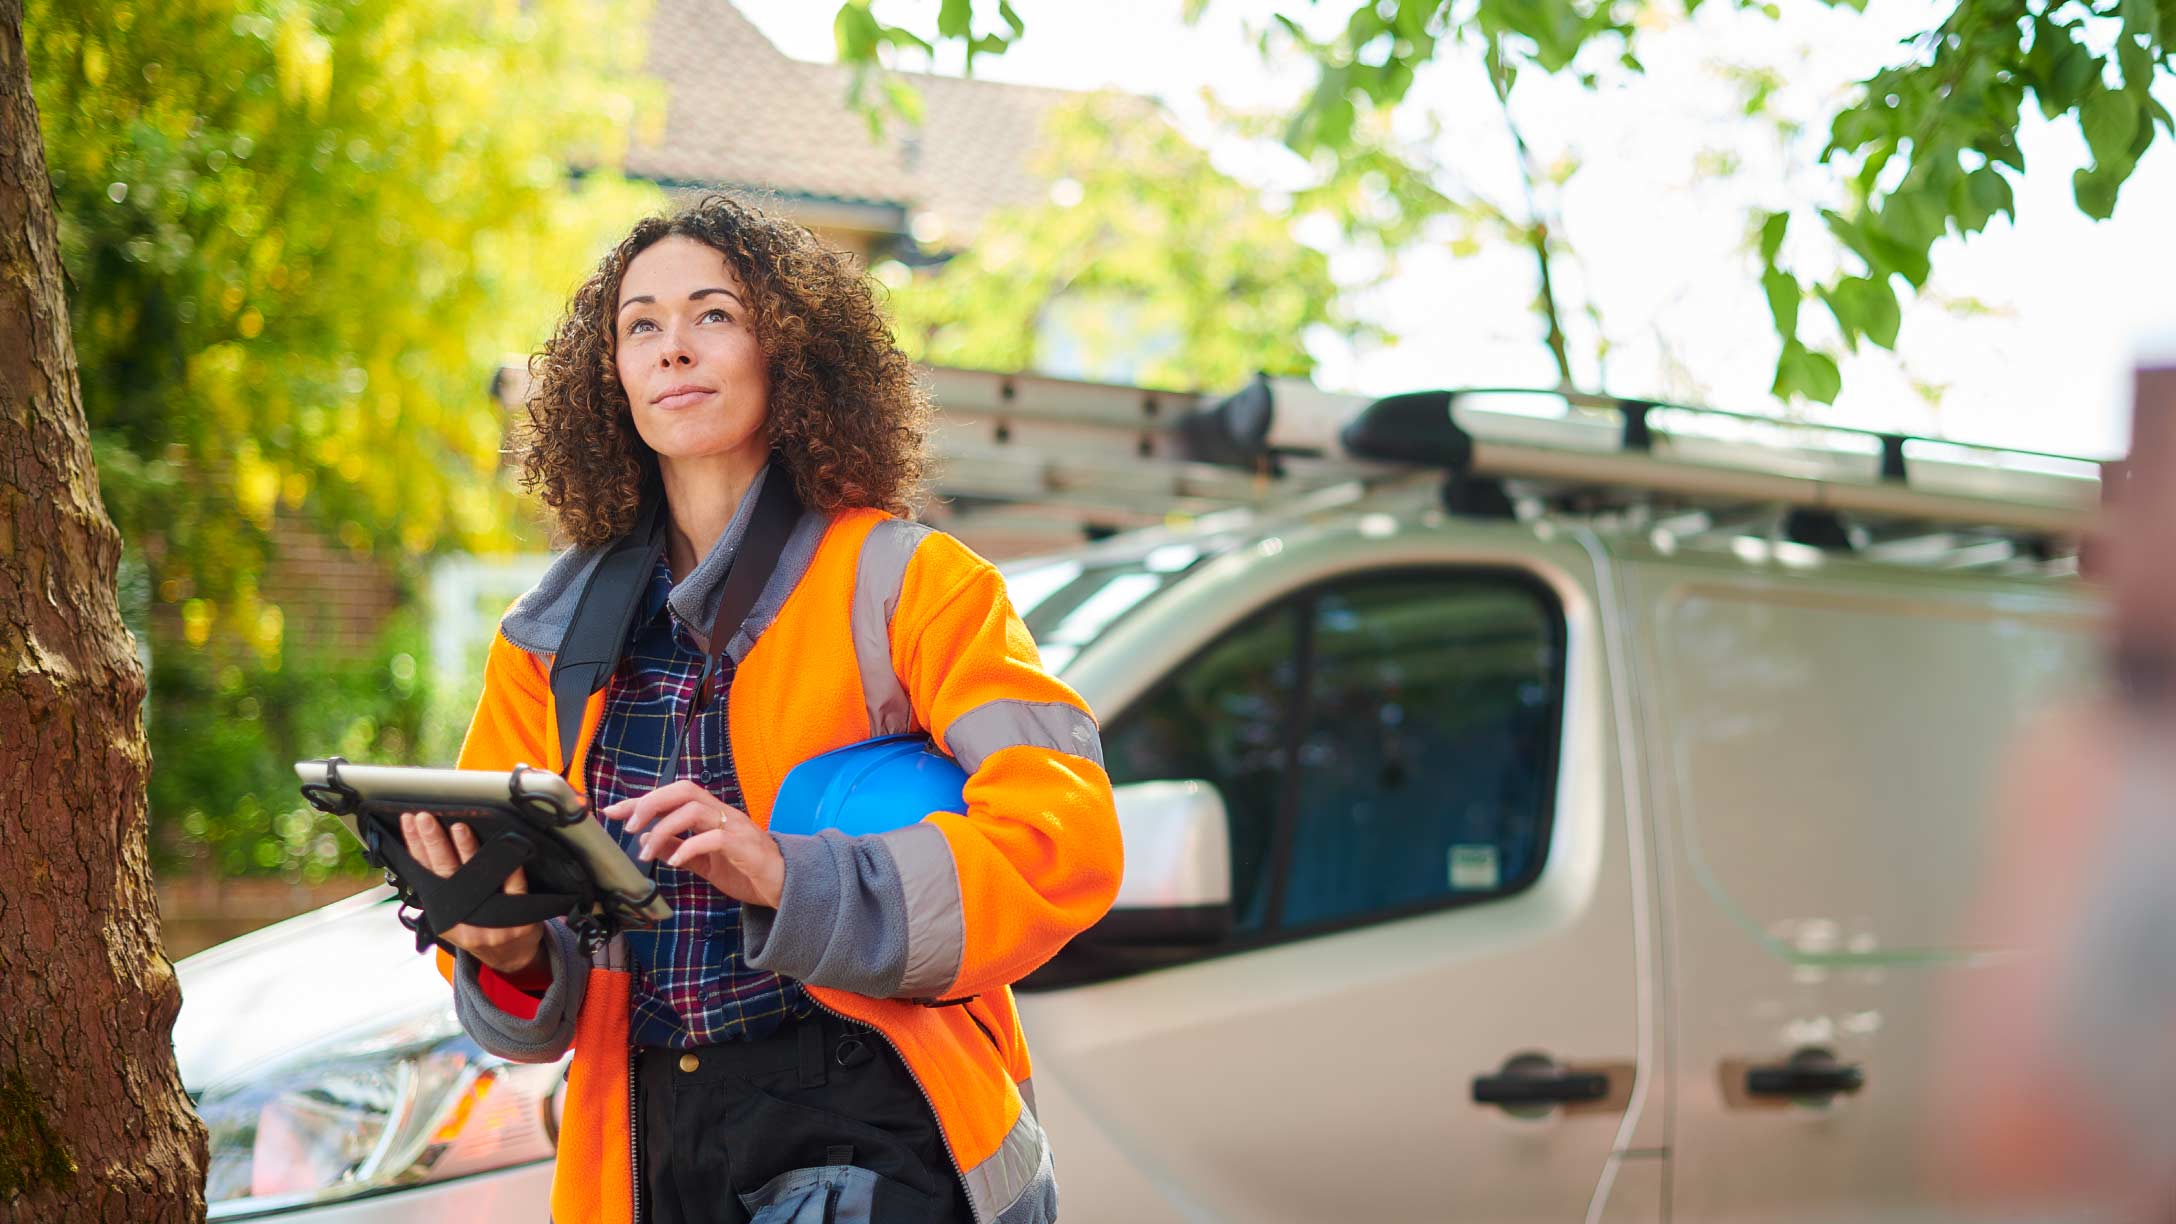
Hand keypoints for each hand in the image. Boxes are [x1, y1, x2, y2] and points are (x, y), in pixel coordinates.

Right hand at [398, 811, 545, 976]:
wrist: (512, 957)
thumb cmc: (481, 929)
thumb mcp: (454, 915)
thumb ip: (443, 888)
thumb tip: (424, 847)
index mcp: (444, 915)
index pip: (425, 874)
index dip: (415, 847)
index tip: (409, 822)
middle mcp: (464, 919)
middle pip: (445, 873)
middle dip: (433, 842)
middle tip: (426, 818)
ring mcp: (491, 921)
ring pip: (476, 878)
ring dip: (466, 850)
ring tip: (458, 827)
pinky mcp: (518, 918)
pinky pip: (514, 889)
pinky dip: (510, 869)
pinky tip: (506, 850)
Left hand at [606, 780, 784, 908]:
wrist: (786, 886)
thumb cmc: (746, 870)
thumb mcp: (703, 861)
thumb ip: (677, 848)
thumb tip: (644, 840)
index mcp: (711, 814)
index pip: (672, 796)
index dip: (641, 801)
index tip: (612, 811)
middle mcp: (722, 813)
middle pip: (683, 790)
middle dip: (651, 803)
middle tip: (627, 826)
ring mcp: (735, 827)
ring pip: (694, 809)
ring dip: (663, 828)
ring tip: (646, 852)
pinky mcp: (744, 846)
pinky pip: (713, 837)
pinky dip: (689, 847)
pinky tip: (675, 862)